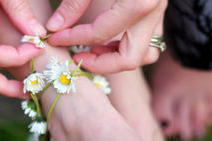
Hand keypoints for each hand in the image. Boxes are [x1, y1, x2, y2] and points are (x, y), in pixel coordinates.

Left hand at [46, 0, 166, 73]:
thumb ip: (73, 3)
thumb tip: (54, 28)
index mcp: (139, 2)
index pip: (99, 34)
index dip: (72, 39)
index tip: (53, 38)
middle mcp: (153, 12)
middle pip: (129, 58)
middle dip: (99, 63)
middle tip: (76, 56)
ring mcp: (158, 14)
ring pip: (141, 54)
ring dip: (114, 58)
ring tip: (90, 49)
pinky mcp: (156, 12)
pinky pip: (144, 42)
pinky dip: (124, 47)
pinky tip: (104, 39)